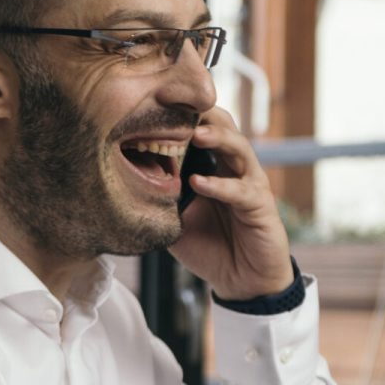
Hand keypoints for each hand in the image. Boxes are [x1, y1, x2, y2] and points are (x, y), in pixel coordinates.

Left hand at [168, 109, 292, 300]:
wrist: (242, 281)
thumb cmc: (211, 247)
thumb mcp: (176, 220)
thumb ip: (160, 199)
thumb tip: (124, 185)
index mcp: (215, 166)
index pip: (203, 129)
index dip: (185, 116)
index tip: (158, 102)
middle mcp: (235, 169)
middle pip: (225, 127)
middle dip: (204, 114)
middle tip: (179, 105)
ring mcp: (250, 184)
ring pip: (239, 149)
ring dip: (217, 138)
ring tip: (196, 133)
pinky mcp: (260, 206)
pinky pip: (240, 191)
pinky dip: (219, 186)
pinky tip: (198, 183)